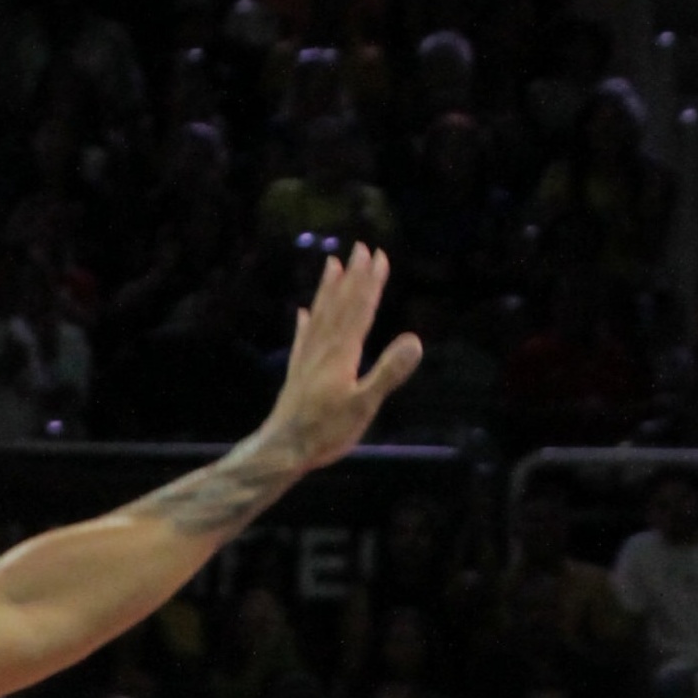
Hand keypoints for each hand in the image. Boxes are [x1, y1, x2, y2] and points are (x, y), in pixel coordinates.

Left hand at [259, 249, 422, 473]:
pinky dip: (305, 322)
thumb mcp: (363, 405)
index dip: (371, 282)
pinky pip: (302, 338)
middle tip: (360, 248)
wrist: (281, 450)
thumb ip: (388, 372)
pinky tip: (302, 313)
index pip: (361, 309)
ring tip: (332, 264)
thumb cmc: (325, 432)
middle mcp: (323, 348)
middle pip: (340, 304)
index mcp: (342, 353)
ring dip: (328, 289)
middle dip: (353, 276)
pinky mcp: (296, 373)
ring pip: (320, 314)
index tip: (379, 256)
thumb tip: (415, 339)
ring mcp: (307, 359)